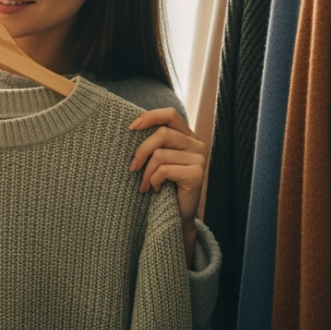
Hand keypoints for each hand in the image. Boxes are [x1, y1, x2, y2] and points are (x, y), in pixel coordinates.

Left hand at [127, 108, 206, 267]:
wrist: (176, 214)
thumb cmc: (163, 184)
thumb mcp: (158, 159)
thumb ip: (154, 143)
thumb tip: (131, 127)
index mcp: (187, 136)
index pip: (170, 115)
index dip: (150, 117)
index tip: (130, 127)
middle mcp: (197, 144)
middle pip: (162, 134)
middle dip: (141, 151)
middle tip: (132, 168)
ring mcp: (200, 158)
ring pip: (160, 154)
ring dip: (146, 172)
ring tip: (146, 185)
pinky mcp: (197, 174)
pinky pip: (164, 170)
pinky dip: (154, 181)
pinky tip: (157, 189)